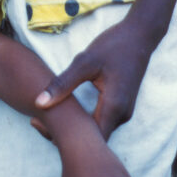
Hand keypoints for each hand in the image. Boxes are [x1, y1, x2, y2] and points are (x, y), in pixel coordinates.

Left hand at [35, 15, 155, 139]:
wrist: (140, 35)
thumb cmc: (113, 46)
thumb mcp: (84, 62)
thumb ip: (63, 83)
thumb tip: (39, 103)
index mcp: (114, 108)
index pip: (88, 140)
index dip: (63, 138)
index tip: (38, 124)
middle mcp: (121, 116)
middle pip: (92, 139)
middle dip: (65, 136)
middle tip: (36, 122)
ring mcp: (123, 113)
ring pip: (97, 131)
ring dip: (74, 129)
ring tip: (46, 119)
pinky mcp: (121, 107)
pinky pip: (100, 122)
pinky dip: (83, 121)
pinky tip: (65, 112)